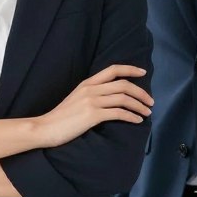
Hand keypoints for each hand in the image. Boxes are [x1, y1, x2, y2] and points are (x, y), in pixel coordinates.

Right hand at [36, 65, 151, 147]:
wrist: (46, 127)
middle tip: (150, 102)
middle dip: (141, 92)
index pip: (112, 70)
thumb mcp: (77, 99)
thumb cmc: (62, 117)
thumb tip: (110, 97)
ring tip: (147, 113)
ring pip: (123, 98)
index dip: (130, 69)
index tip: (143, 73)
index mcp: (87, 83)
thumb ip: (92, 94)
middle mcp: (91, 89)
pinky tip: (137, 121)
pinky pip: (118, 113)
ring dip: (139, 105)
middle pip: (123, 84)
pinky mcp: (92, 115)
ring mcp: (91, 101)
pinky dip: (131, 116)